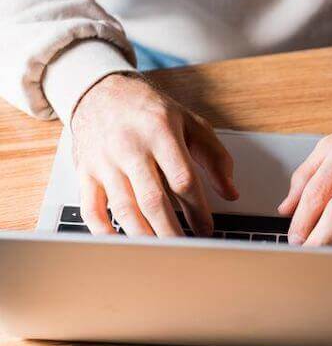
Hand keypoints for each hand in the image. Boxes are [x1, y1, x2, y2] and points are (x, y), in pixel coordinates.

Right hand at [71, 73, 238, 236]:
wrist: (99, 90)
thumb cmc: (149, 111)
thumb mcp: (191, 123)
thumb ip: (216, 158)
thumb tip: (231, 192)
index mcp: (160, 133)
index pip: (183, 179)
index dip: (198, 209)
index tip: (207, 230)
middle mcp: (130, 147)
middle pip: (153, 199)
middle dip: (171, 231)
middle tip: (185, 251)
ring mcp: (104, 161)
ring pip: (124, 208)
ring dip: (143, 236)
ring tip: (160, 254)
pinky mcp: (85, 172)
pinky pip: (90, 208)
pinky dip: (103, 231)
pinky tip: (119, 244)